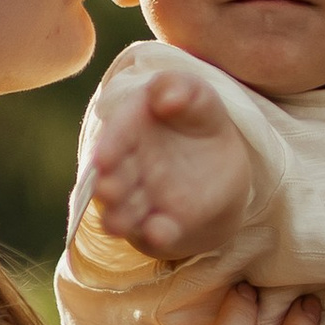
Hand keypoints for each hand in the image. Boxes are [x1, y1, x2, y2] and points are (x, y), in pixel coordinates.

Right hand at [89, 63, 251, 259]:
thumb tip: (166, 97)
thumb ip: (181, 89)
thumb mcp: (197, 99)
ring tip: (117, 224)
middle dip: (107, 186)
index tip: (104, 159)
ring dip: (118, 217)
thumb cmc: (198, 121)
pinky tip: (160, 233)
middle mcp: (127, 167)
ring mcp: (141, 198)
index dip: (109, 148)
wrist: (220, 162)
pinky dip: (155, 235)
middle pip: (111, 179)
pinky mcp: (162, 223)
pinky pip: (155, 233)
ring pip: (123, 211)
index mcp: (129, 129)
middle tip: (107, 190)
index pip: (115, 137)